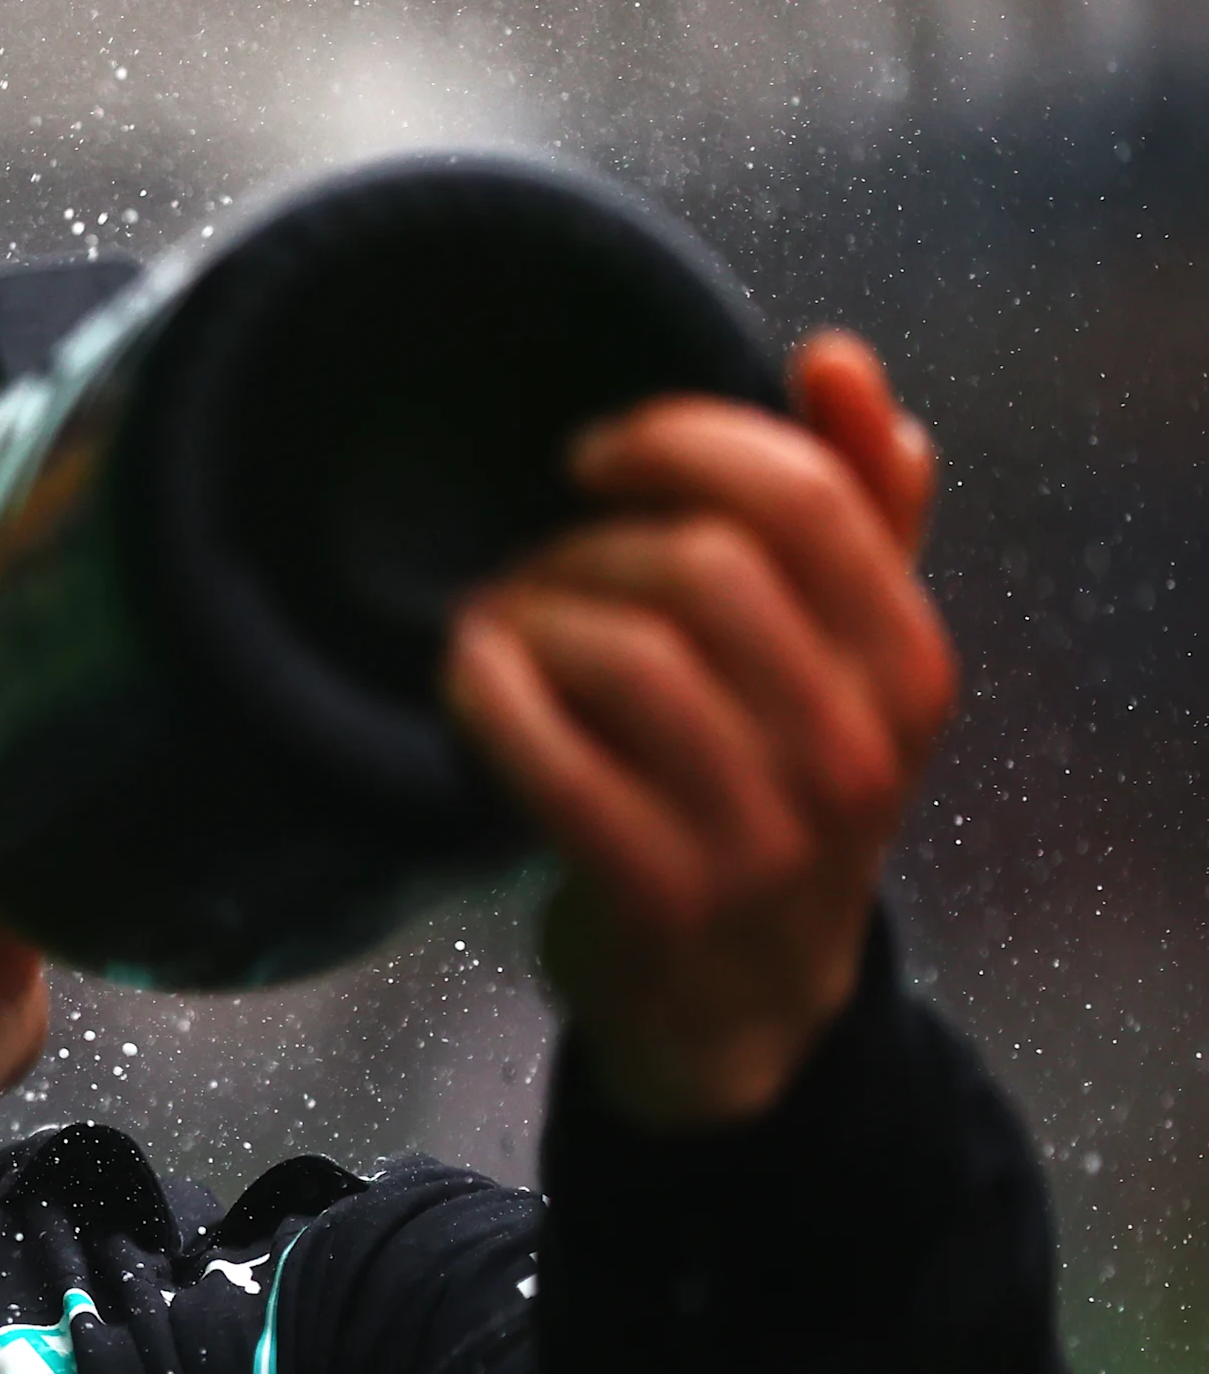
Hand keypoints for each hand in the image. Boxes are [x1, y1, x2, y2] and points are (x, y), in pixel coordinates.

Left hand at [444, 332, 953, 1129]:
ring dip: (531, 614)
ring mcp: (762, 835)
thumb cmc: (774, 797)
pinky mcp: (660, 898)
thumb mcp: (843, 663)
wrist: (742, 1007)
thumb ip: (860, 513)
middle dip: (588, 541)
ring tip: (497, 625)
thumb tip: (842, 366)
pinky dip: (490, 696)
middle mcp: (851, 750)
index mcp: (906, 667)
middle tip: (536, 563)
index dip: (683, 444)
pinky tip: (467, 678)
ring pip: (625, 652)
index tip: (596, 456)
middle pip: (703, 565)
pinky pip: (554, 760)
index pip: (808, 499)